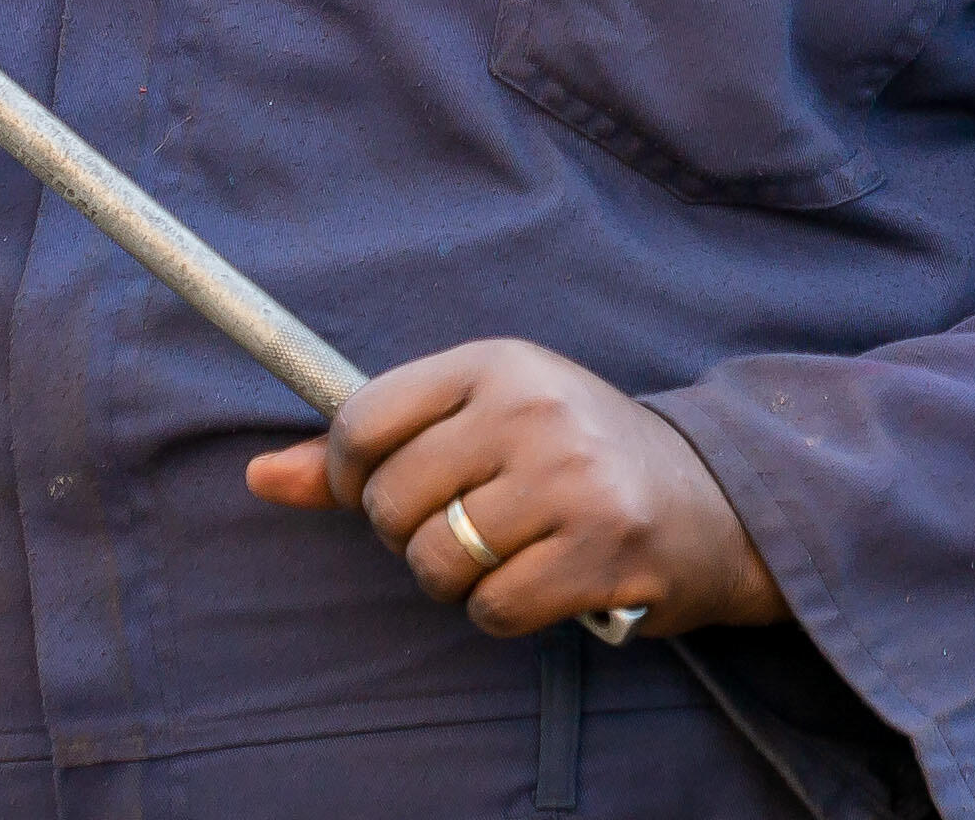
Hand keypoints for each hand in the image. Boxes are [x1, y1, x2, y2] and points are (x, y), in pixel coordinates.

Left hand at [243, 338, 786, 640]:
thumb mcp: (479, 424)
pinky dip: (502, 613)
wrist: (716, 502)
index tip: (378, 492)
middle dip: (411, 535)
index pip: (364, 421)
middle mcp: (532, 408)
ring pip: (437, 562)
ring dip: (458, 580)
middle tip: (468, 525)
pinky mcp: (601, 549)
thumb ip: (367, 450)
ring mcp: (571, 478)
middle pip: (393, 503)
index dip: (348, 476)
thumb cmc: (576, 459)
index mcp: (496, 362)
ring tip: (508, 553)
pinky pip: (492, 608)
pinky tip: (541, 584)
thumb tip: (258, 477)